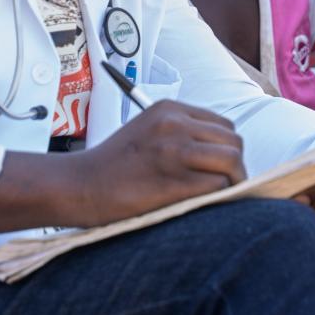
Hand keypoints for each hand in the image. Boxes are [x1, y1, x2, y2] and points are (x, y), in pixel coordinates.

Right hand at [71, 100, 244, 226]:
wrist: (78, 186)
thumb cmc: (112, 166)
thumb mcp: (147, 131)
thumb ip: (180, 133)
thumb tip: (221, 155)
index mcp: (169, 109)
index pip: (223, 126)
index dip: (227, 149)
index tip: (220, 168)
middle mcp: (174, 124)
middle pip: (233, 141)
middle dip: (236, 166)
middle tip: (228, 186)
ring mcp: (173, 151)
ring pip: (231, 161)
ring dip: (234, 182)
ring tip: (223, 197)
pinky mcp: (172, 180)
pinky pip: (217, 186)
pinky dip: (219, 197)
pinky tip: (207, 205)